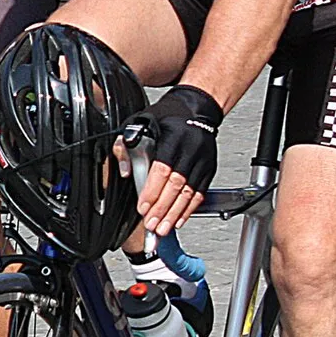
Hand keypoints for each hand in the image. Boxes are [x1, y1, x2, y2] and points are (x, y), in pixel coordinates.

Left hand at [131, 84, 221, 234]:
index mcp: (174, 137)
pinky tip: (179, 219)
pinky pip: (200, 192)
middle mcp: (192, 149)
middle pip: (177, 185)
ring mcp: (203, 160)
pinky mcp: (210, 168)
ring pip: (190, 193)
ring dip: (176, 213)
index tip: (143, 207)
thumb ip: (127, 144)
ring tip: (164, 228)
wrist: (197, 107)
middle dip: (163, 208)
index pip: (162, 169)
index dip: (153, 191)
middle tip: (152, 225)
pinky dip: (189, 209)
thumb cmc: (167, 115)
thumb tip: (125, 169)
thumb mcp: (140, 121)